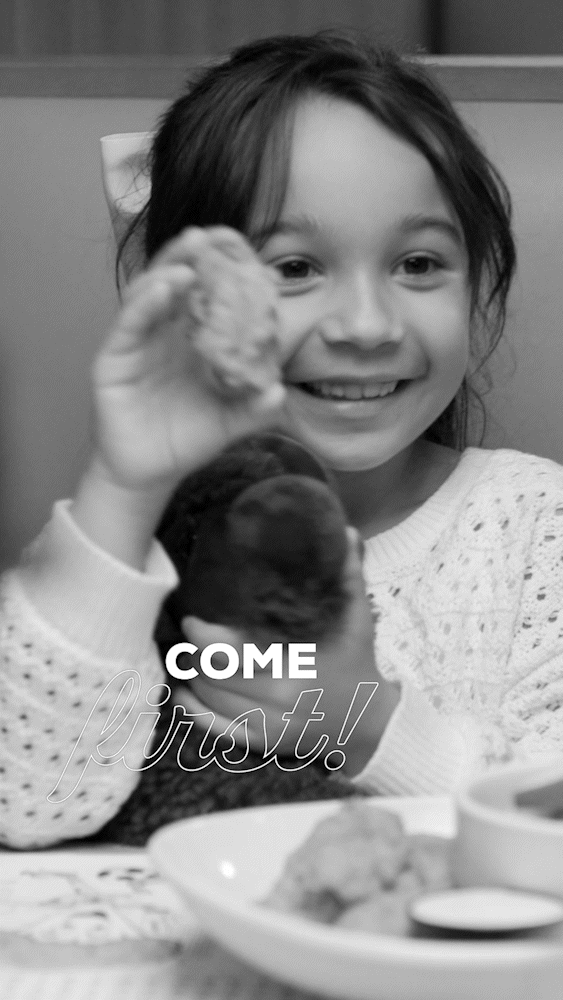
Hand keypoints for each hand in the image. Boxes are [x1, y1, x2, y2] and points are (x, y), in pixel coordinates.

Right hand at [72, 227, 285, 567]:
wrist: (149, 475)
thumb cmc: (186, 440)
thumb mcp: (229, 423)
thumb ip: (254, 408)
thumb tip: (281, 391)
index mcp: (192, 339)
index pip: (205, 295)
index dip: (220, 271)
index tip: (241, 250)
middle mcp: (163, 332)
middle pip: (175, 283)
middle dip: (191, 257)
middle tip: (211, 236)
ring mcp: (136, 342)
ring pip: (149, 294)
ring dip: (168, 272)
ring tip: (191, 260)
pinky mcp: (113, 358)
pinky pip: (128, 324)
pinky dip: (145, 303)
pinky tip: (164, 288)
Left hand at [175, 530, 399, 775]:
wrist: (367, 723)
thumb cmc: (357, 664)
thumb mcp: (358, 618)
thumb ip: (350, 574)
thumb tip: (346, 528)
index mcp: (292, 672)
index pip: (229, 656)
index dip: (202, 638)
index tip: (192, 619)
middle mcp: (275, 705)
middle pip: (212, 678)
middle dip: (193, 654)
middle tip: (187, 632)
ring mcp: (266, 728)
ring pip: (209, 702)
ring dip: (191, 677)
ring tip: (184, 654)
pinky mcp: (261, 744)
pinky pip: (215, 729)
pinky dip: (193, 711)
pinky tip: (182, 692)